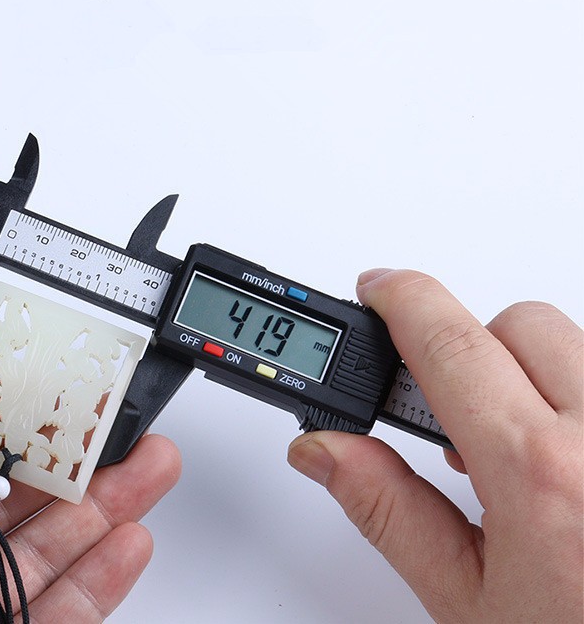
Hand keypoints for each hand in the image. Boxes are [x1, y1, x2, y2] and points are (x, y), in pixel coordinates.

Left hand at [0, 405, 180, 621]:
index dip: (3, 427)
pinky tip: (131, 541)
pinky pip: (66, 613)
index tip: (49, 400)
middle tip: (118, 431)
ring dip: (107, 507)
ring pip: (50, 551)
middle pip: (16, 500)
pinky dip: (104, 577)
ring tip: (151, 468)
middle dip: (74, 461)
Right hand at [288, 269, 582, 622]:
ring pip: (583, 351)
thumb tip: (325, 451)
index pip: (447, 339)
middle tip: (460, 415)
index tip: (379, 290)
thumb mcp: (471, 608)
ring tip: (536, 459)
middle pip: (521, 325)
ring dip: (542, 381)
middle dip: (474, 351)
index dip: (400, 299)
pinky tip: (582, 469)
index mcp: (543, 475)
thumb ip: (387, 511)